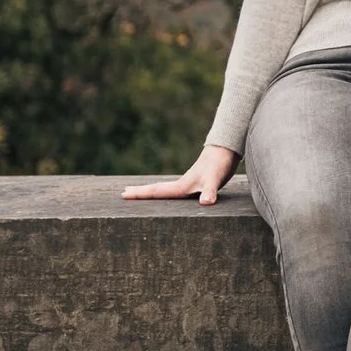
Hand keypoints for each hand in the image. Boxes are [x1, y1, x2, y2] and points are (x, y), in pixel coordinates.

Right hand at [122, 143, 238, 204]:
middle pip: (157, 189)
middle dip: (140, 192)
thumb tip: (206, 203)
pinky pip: (178, 190)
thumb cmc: (220, 164)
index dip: (140, 194)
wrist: (227, 148)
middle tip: (123, 193)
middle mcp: (183, 184)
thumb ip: (210, 191)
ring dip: (152, 192)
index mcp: (182, 186)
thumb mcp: (215, 178)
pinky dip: (169, 193)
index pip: (157, 191)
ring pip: (166, 189)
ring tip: (141, 193)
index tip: (123, 195)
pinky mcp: (198, 182)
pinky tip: (172, 195)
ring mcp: (190, 183)